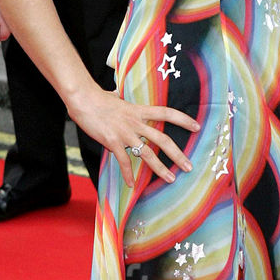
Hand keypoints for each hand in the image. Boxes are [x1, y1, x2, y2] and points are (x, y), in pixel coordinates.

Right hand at [68, 86, 200, 189]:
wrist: (83, 100)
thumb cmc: (98, 98)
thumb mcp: (117, 98)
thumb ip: (124, 102)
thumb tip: (118, 95)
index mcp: (139, 110)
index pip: (167, 113)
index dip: (183, 119)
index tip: (197, 126)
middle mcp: (136, 122)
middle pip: (163, 139)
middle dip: (178, 154)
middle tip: (189, 166)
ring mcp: (125, 133)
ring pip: (147, 154)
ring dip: (160, 168)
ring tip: (170, 179)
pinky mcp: (112, 141)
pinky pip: (124, 161)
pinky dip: (128, 174)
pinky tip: (132, 184)